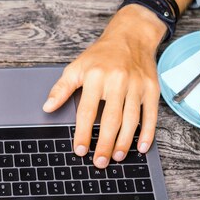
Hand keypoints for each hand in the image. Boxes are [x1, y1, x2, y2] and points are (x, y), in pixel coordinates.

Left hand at [43, 4, 165, 167]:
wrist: (131, 36)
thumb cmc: (101, 55)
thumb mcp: (76, 67)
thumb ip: (61, 88)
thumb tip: (47, 107)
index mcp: (95, 76)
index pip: (87, 111)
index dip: (82, 132)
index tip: (79, 149)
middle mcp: (117, 81)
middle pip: (110, 119)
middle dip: (104, 144)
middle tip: (99, 162)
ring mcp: (136, 85)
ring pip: (131, 120)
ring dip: (124, 142)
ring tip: (116, 157)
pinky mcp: (151, 89)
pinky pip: (150, 115)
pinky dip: (147, 133)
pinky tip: (141, 147)